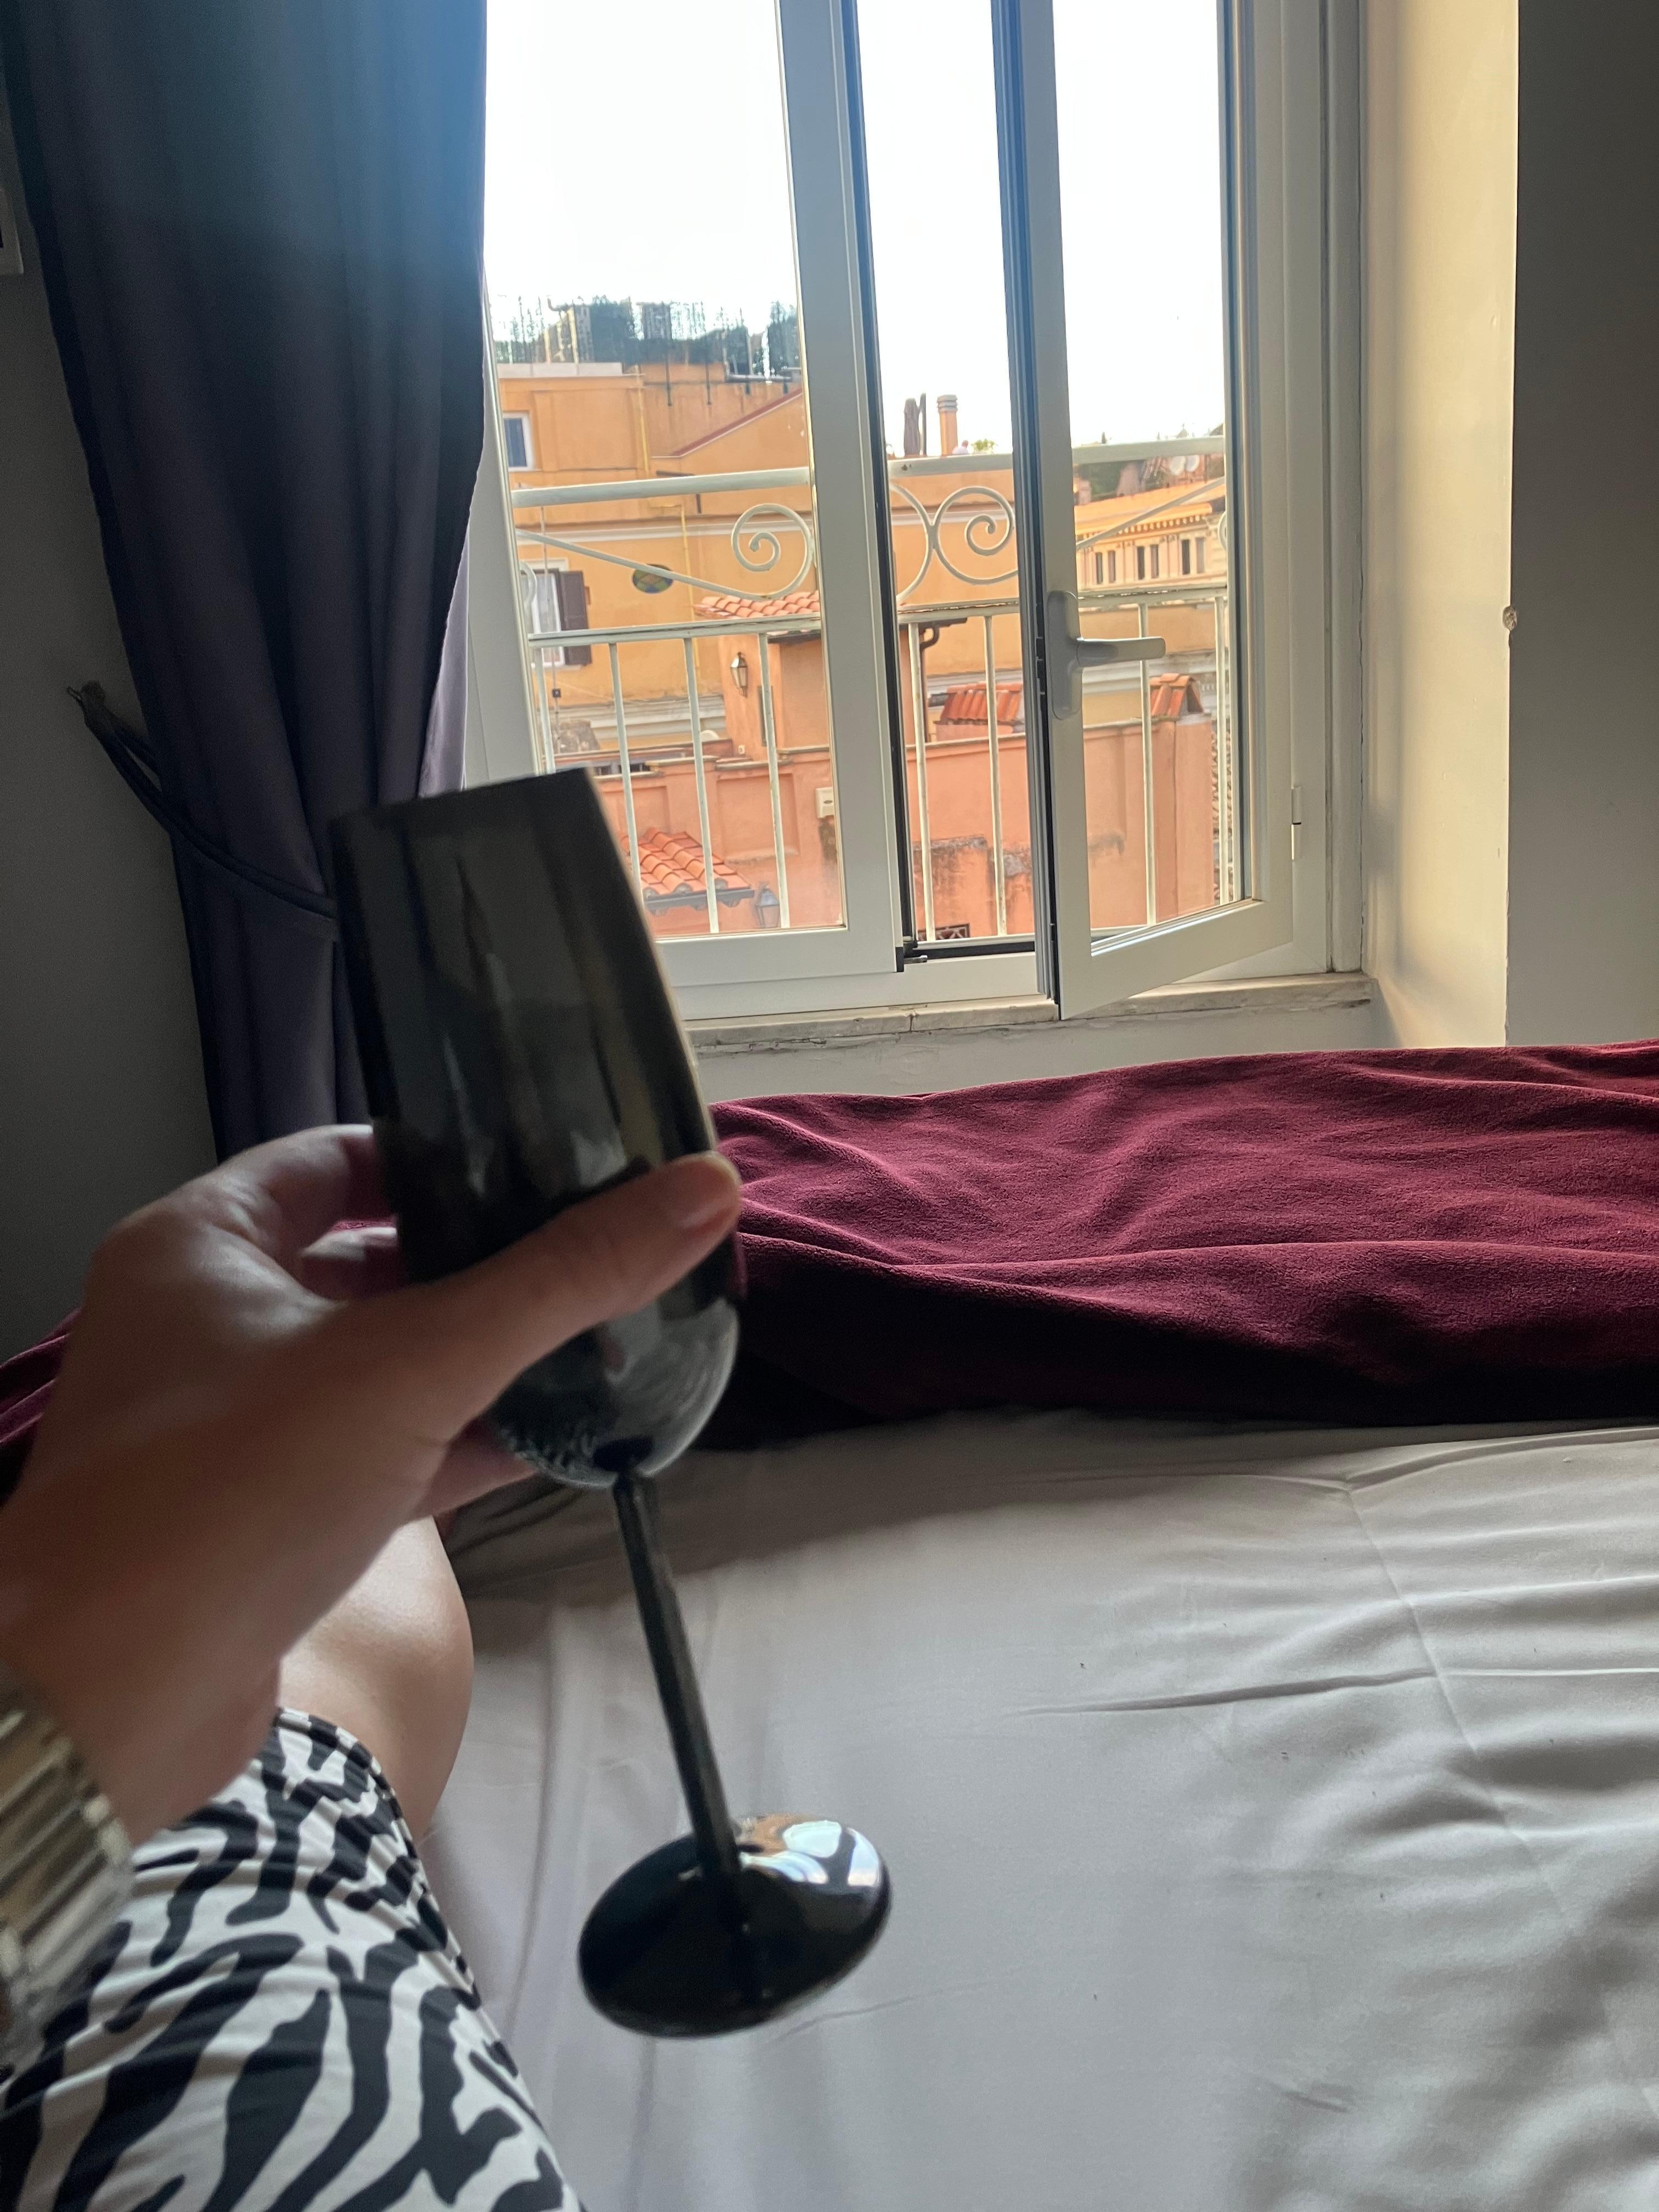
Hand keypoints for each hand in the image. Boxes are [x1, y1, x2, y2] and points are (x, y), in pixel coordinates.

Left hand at [0, 1127, 741, 1842]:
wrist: (111, 1697)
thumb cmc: (230, 1491)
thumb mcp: (416, 1360)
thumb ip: (562, 1279)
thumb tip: (702, 1191)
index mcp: (201, 1244)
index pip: (333, 1159)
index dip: (435, 1155)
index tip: (535, 1165)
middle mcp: (202, 1323)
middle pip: (362, 1264)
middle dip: (474, 1267)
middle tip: (585, 1256)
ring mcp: (225, 1426)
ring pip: (374, 1369)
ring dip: (471, 1362)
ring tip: (591, 1343)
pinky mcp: (259, 1518)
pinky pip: (373, 1456)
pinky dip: (450, 1447)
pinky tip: (546, 1442)